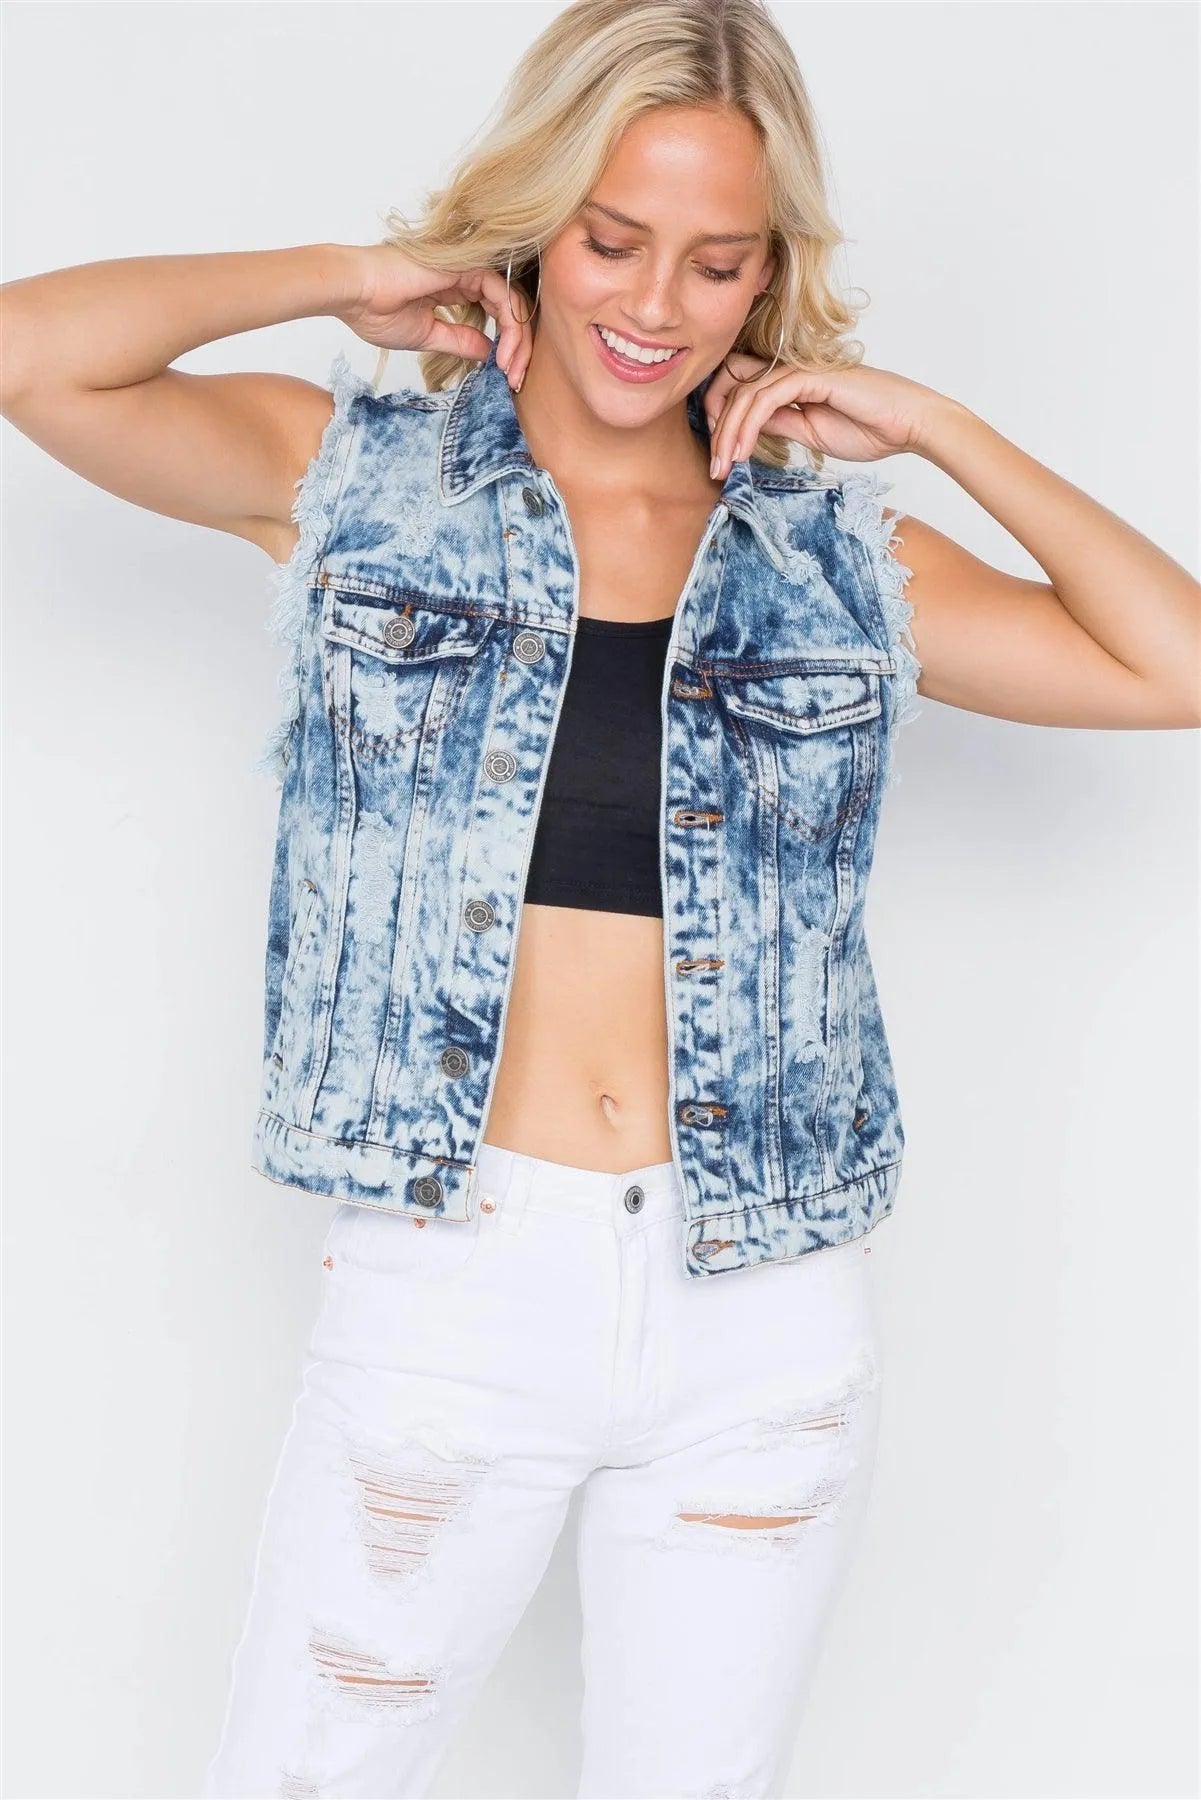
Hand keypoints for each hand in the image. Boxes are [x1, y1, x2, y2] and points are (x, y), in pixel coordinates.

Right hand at [333, 243, 533, 389]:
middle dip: (520, 347)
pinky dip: (510, 324)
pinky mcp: (466, 265)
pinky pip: (503, 293)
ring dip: (519, 339)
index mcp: (454, 288)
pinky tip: (504, 353)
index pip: (496, 313)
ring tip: (512, 371)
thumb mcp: (428, 335)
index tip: (506, 377)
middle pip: (510, 308)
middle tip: (518, 380)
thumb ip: (460, 340)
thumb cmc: (375, 310)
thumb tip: (488, 352)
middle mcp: (465, 276)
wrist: (354, 293)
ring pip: (512, 301)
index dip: (507, 345)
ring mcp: (467, 268)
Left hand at [704, 350, 946, 474]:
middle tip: (714, 468)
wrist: (908, 425)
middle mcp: (790, 371)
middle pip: (732, 384)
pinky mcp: (811, 376)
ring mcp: (800, 370)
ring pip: (745, 394)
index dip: (722, 418)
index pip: (740, 389)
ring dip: (728, 433)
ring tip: (724, 467)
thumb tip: (747, 428)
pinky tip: (742, 452)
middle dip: (716, 427)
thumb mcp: (810, 433)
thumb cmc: (869, 429)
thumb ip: (779, 424)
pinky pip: (766, 398)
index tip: (720, 456)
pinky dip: (748, 425)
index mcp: (791, 382)